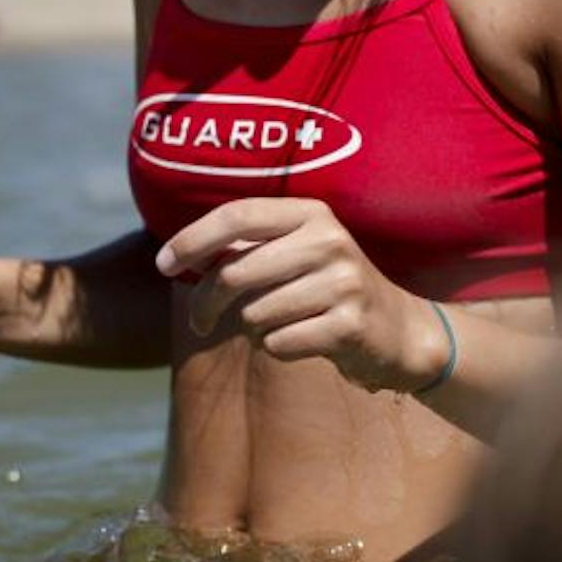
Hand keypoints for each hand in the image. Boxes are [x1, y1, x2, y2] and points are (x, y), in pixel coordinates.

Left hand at [157, 198, 436, 392]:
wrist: (399, 331)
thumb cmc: (327, 290)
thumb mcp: (296, 254)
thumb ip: (246, 250)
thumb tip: (178, 256)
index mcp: (312, 214)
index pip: (238, 216)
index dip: (193, 239)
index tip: (162, 264)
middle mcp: (329, 241)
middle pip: (235, 272)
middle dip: (207, 302)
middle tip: (200, 320)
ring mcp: (343, 283)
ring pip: (253, 314)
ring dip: (252, 328)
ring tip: (280, 324)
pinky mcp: (348, 326)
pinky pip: (277, 343)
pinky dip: (276, 348)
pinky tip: (302, 340)